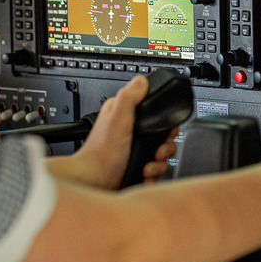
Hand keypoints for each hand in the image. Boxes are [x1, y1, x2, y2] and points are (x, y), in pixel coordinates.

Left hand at [75, 75, 177, 189]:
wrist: (95, 181)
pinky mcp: (136, 166)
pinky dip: (153, 174)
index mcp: (123, 115)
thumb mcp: (118, 118)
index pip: (153, 111)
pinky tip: (144, 174)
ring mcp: (134, 150)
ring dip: (158, 164)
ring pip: (161, 155)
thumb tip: (141, 80)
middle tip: (156, 151)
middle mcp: (130, 132)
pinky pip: (155, 170)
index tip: (165, 130)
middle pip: (163, 136)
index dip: (163, 121)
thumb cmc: (102, 152)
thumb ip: (129, 97)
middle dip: (164, 147)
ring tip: (148, 166)